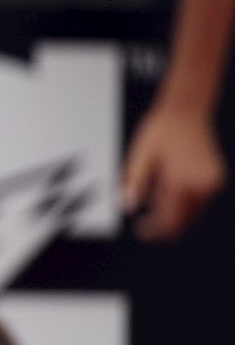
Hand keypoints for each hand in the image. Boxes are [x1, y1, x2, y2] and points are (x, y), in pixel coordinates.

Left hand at [122, 103, 226, 240]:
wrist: (186, 112)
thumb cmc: (160, 131)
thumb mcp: (140, 154)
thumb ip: (134, 181)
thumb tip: (127, 206)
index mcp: (180, 181)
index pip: (169, 220)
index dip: (155, 231)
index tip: (141, 232)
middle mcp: (200, 185)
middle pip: (183, 221)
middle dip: (164, 227)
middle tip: (145, 227)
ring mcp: (212, 183)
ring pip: (193, 213)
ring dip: (175, 216)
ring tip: (155, 204)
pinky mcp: (216, 179)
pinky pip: (201, 201)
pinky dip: (186, 203)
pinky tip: (171, 193)